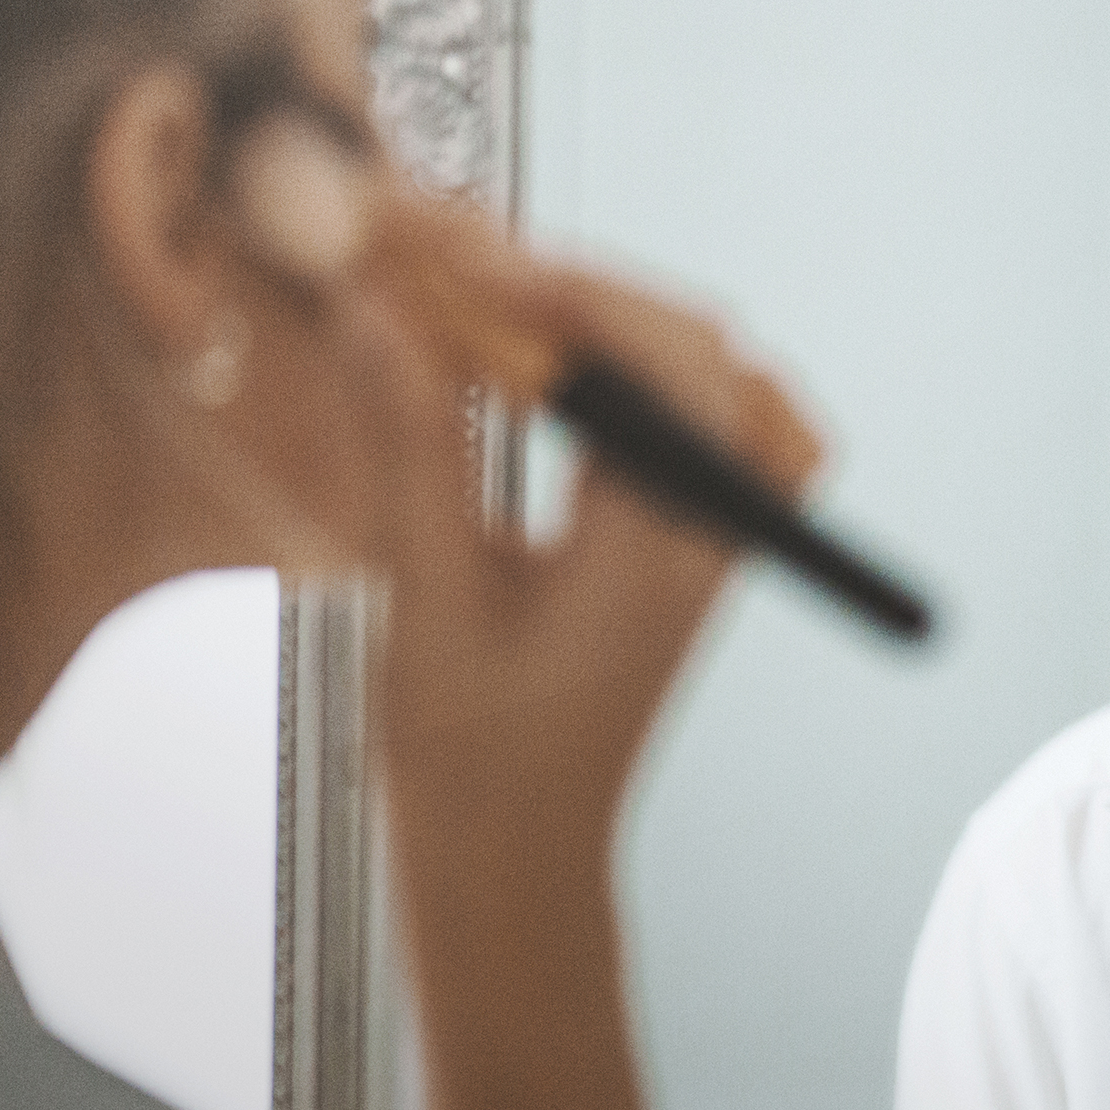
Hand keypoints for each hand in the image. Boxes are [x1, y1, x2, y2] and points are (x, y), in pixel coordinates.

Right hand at [341, 203, 824, 866]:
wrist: (519, 852)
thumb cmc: (471, 756)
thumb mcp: (424, 595)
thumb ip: (413, 444)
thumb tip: (383, 311)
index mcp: (662, 549)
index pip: (669, 366)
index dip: (573, 290)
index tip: (467, 258)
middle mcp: (715, 537)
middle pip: (702, 355)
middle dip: (581, 292)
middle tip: (460, 265)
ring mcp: (721, 542)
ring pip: (726, 383)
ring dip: (625, 325)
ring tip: (511, 306)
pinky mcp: (699, 546)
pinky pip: (722, 427)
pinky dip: (655, 373)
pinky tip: (571, 367)